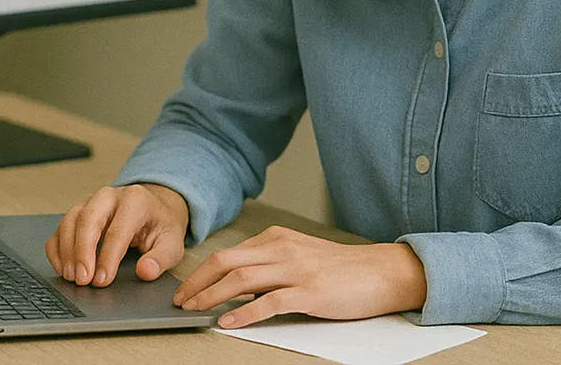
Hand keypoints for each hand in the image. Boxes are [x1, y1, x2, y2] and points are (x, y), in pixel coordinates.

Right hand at [45, 183, 189, 285]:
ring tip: (72, 277)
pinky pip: (60, 229)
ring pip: (70, 221)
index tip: (102, 281)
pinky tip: (63, 269)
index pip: (118, 229)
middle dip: (81, 251)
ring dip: (67, 251)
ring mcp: (91, 202)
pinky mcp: (78, 213)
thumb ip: (161, 258)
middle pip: (88, 219)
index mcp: (136, 200)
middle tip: (81, 280)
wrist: (154, 208)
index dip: (108, 257)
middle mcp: (110, 196)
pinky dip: (57, 249)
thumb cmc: (160, 226)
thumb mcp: (171, 242)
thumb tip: (146, 271)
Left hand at [171, 225, 425, 327]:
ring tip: (195, 312)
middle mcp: (282, 248)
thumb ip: (270, 263)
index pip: (229, 253)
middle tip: (180, 302)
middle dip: (198, 283)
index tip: (185, 289)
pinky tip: (228, 322)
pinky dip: (244, 312)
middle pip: (227, 261)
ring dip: (212, 296)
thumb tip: (236, 282)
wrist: (380, 272)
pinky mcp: (309, 292)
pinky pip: (268, 302)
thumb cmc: (340, 269)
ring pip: (242, 279)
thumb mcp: (300, 255)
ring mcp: (295, 269)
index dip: (202, 272)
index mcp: (277, 238)